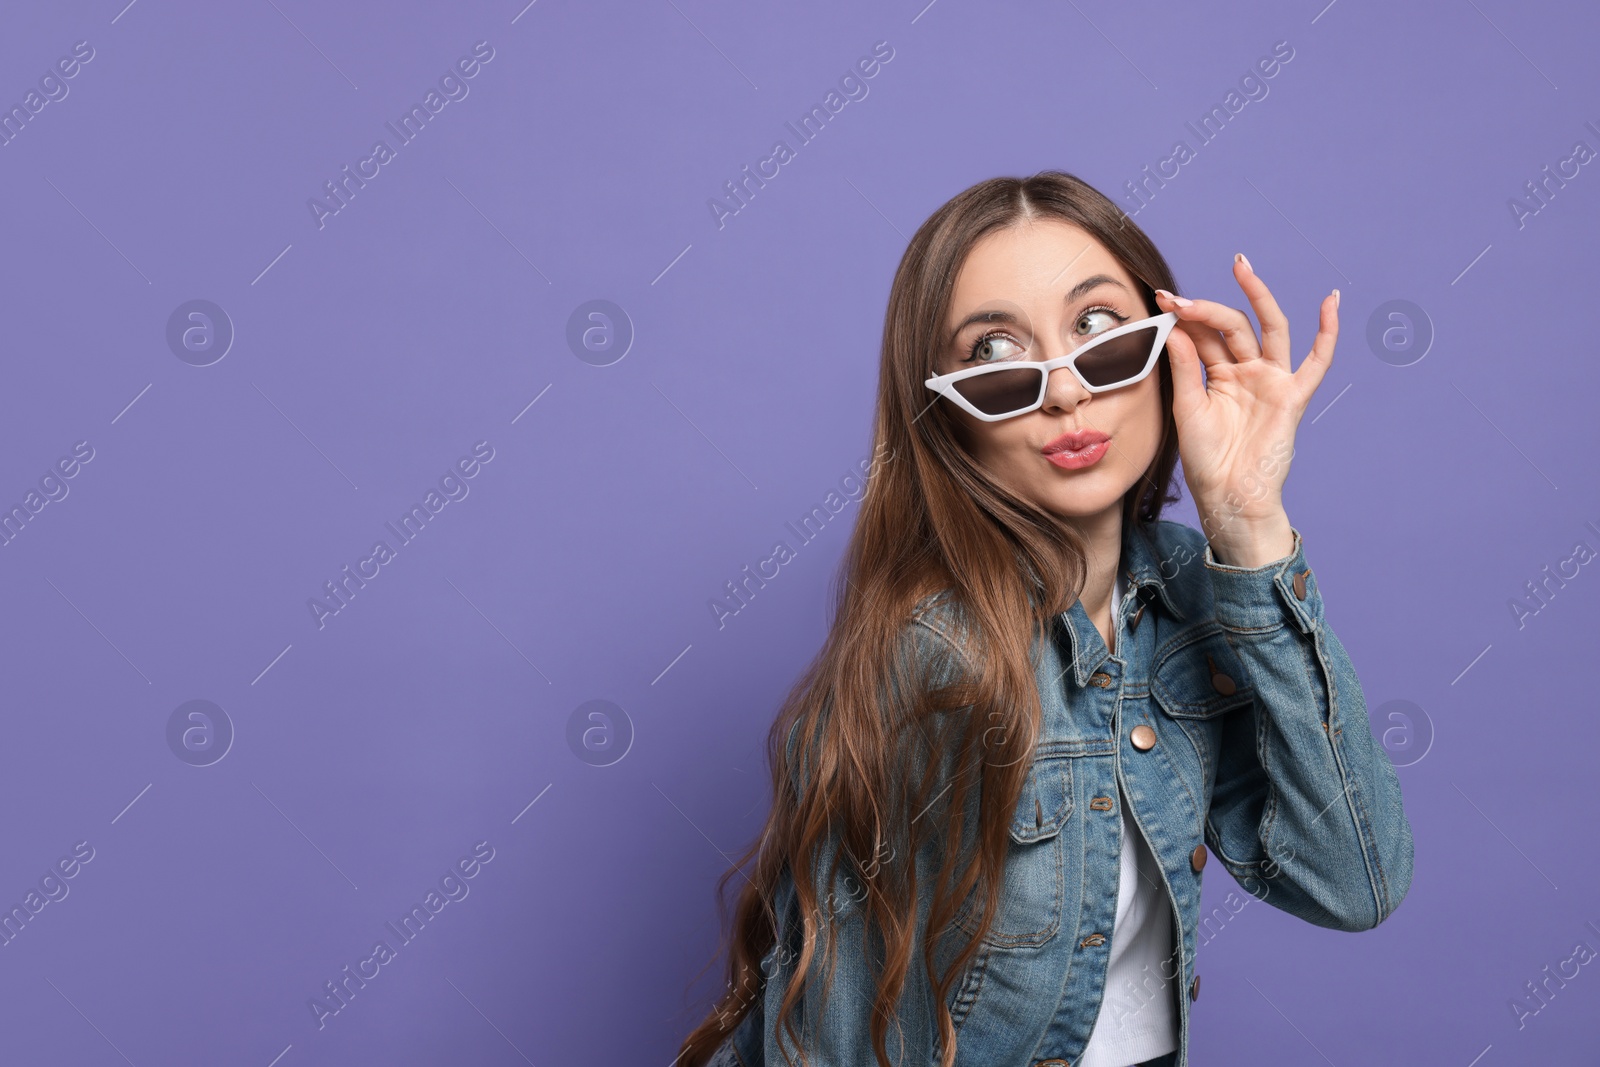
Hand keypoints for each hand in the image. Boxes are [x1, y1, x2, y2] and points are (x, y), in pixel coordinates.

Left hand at [1153, 255, 1337, 566]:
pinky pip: (1316, 362)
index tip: (1162, 300)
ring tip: (1241, 267)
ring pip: (1268, 329)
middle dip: (1206, 309)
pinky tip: (1331, 302)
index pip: (1203, 335)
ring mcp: (1271, 381)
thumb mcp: (1187, 409)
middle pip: (1231, 326)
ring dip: (1257, 297)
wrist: (1228, 497)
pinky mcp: (1292, 397)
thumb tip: (1173, 328)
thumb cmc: (1206, 460)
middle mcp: (1247, 372)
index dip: (1185, 318)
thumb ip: (1185, 368)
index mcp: (1219, 375)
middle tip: (1178, 298)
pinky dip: (1328, 332)